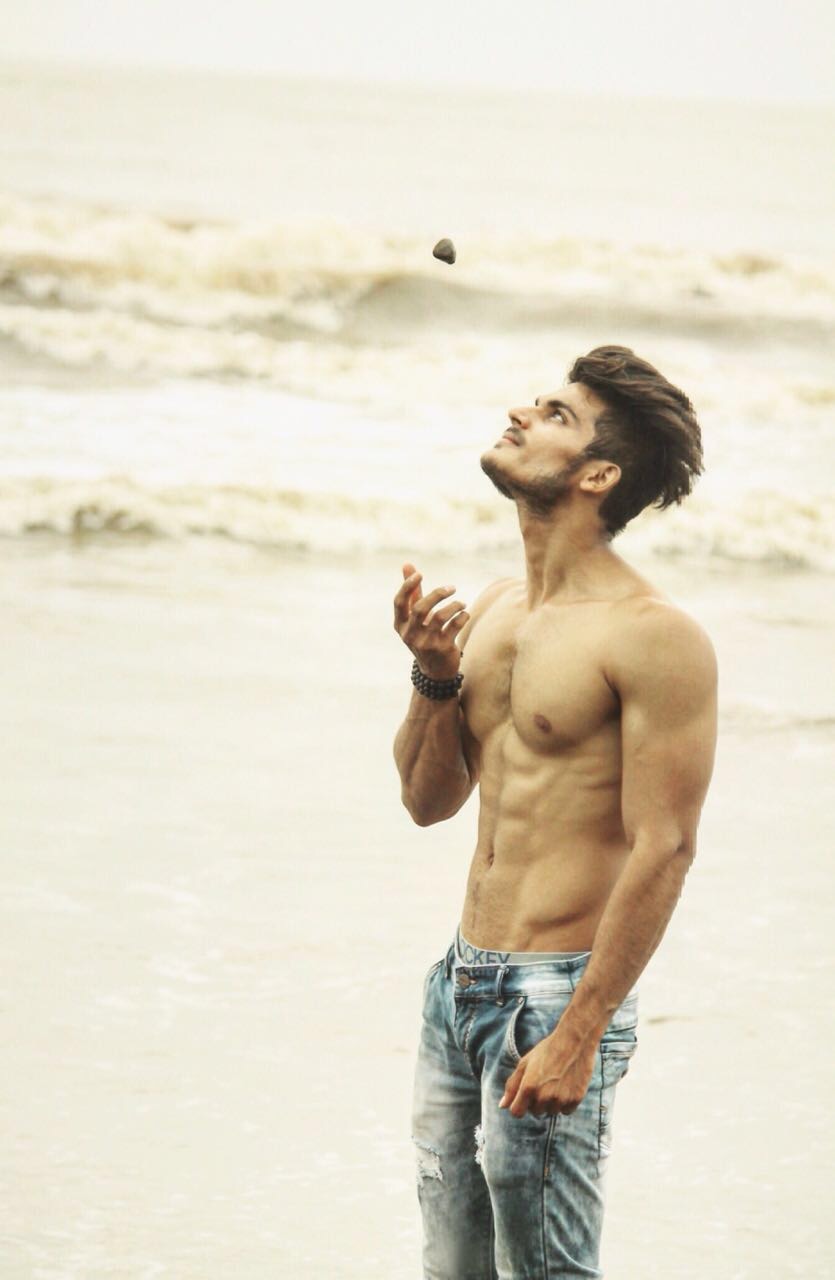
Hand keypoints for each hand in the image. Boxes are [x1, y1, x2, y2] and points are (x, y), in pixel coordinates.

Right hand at [393, 562, 468, 681]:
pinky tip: (464, 615)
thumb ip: (412, 592)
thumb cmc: (424, 635)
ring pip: (440, 616)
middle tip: (452, 588)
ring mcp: (426, 643)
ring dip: (455, 605)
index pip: (399, 602)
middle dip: (437, 594)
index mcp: (400, 625)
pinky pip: (455, 626)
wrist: (435, 670)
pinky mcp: (442, 648)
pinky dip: (462, 616)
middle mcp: (410, 635)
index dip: (408, 586)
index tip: (420, 574)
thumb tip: (407, 564)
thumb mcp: (415, 617)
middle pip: (421, 608)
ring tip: (462, 603)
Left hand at [499, 1029, 597, 1118]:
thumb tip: (502, 1106)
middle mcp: (544, 1096)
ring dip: (551, 1102)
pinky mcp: (575, 1100)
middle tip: (544, 1082)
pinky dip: (565, 1102)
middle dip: (536, 1101)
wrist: (575, 1042)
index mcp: (528, 1087)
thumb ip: (512, 1086)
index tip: (524, 1097)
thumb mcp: (525, 1064)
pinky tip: (567, 1085)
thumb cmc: (547, 1050)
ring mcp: (560, 1099)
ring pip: (551, 1111)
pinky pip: (566, 1111)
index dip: (519, 1106)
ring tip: (556, 1082)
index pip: (517, 1112)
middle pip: (535, 1112)